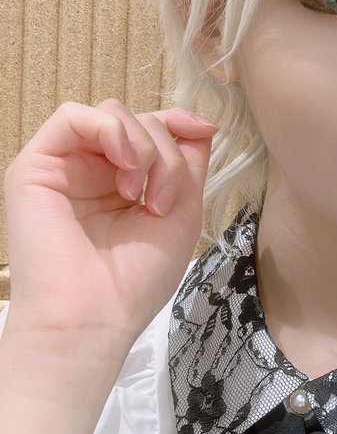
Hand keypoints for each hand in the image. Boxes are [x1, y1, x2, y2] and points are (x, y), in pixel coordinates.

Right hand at [3, 100, 218, 348]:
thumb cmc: (134, 281)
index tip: (204, 130)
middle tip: (163, 202)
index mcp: (122, 183)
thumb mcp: (181, 214)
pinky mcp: (35, 167)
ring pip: (112, 114)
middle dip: (166, 152)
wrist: (93, 319)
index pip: (151, 130)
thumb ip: (189, 166)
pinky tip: (125, 165)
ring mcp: (64, 167)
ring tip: (139, 194)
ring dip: (142, 146)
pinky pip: (72, 116)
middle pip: (138, 121)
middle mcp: (92, 171)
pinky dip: (110, 130)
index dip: (178, 122)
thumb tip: (200, 125)